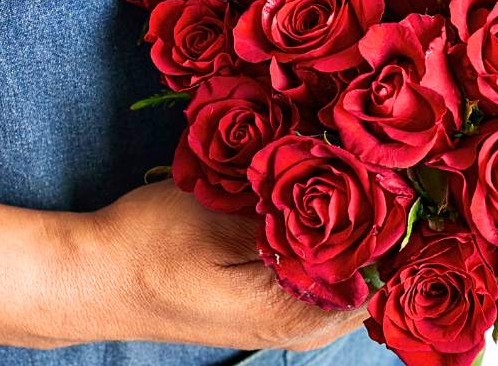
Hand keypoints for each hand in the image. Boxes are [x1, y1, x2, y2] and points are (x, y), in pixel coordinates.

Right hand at [0, 181, 366, 350]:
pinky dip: (328, 239)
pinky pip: (315, 271)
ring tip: (364, 180)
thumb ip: (289, 217)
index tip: (406, 182)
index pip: (376, 281)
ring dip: (355, 232)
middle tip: (388, 174)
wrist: (91, 277)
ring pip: (343, 275)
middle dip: (382, 230)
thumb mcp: (220, 218)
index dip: (397, 233)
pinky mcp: (261, 298)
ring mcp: (277, 314)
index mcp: (290, 313)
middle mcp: (293, 323)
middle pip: (367, 280)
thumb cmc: (149, 246)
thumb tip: (354, 194)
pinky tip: (324, 202)